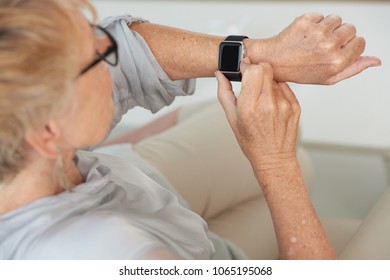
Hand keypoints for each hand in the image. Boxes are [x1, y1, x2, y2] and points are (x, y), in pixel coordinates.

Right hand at [216, 58, 299, 172]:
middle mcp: (268, 104)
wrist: (273, 157)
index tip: (242, 68)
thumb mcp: (232, 119)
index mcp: (250, 107)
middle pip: (265, 68)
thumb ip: (224, 93)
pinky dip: (276, 90)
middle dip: (256, 69)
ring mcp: (284, 105)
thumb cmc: (251, 141)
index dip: (246, 66)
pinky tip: (271, 103)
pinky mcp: (295, 106)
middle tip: (251, 79)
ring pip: (274, 77)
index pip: (252, 70)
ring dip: (266, 81)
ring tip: (261, 98)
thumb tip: (220, 74)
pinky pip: (284, 87)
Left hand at [247, 13, 380, 84]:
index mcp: (337, 62)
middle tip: (323, 46)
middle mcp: (330, 46)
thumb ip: (353, 69)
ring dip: (327, 27)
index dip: (349, 46)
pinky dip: (314, 22)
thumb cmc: (298, 71)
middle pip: (351, 29)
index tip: (338, 50)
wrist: (273, 61)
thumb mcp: (328, 78)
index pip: (360, 42)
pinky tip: (305, 35)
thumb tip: (375, 61)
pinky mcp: (307, 20)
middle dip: (340, 36)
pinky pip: (320, 15)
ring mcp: (318, 32)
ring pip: (337, 19)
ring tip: (313, 40)